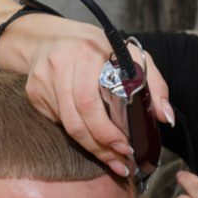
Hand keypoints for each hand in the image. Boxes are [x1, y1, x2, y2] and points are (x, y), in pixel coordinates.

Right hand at [23, 24, 172, 176]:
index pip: (91, 103)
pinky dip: (77, 134)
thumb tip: (165, 116)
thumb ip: (154, 84)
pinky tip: (91, 139)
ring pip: (67, 126)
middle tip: (121, 162)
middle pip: (77, 121)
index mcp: (85, 54)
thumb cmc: (97, 48)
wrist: (50, 36)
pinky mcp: (33, 93)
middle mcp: (59, 65)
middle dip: (102, 147)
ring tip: (111, 160)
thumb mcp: (131, 55)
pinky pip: (57, 122)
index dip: (107, 131)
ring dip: (91, 148)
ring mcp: (42, 81)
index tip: (127, 148)